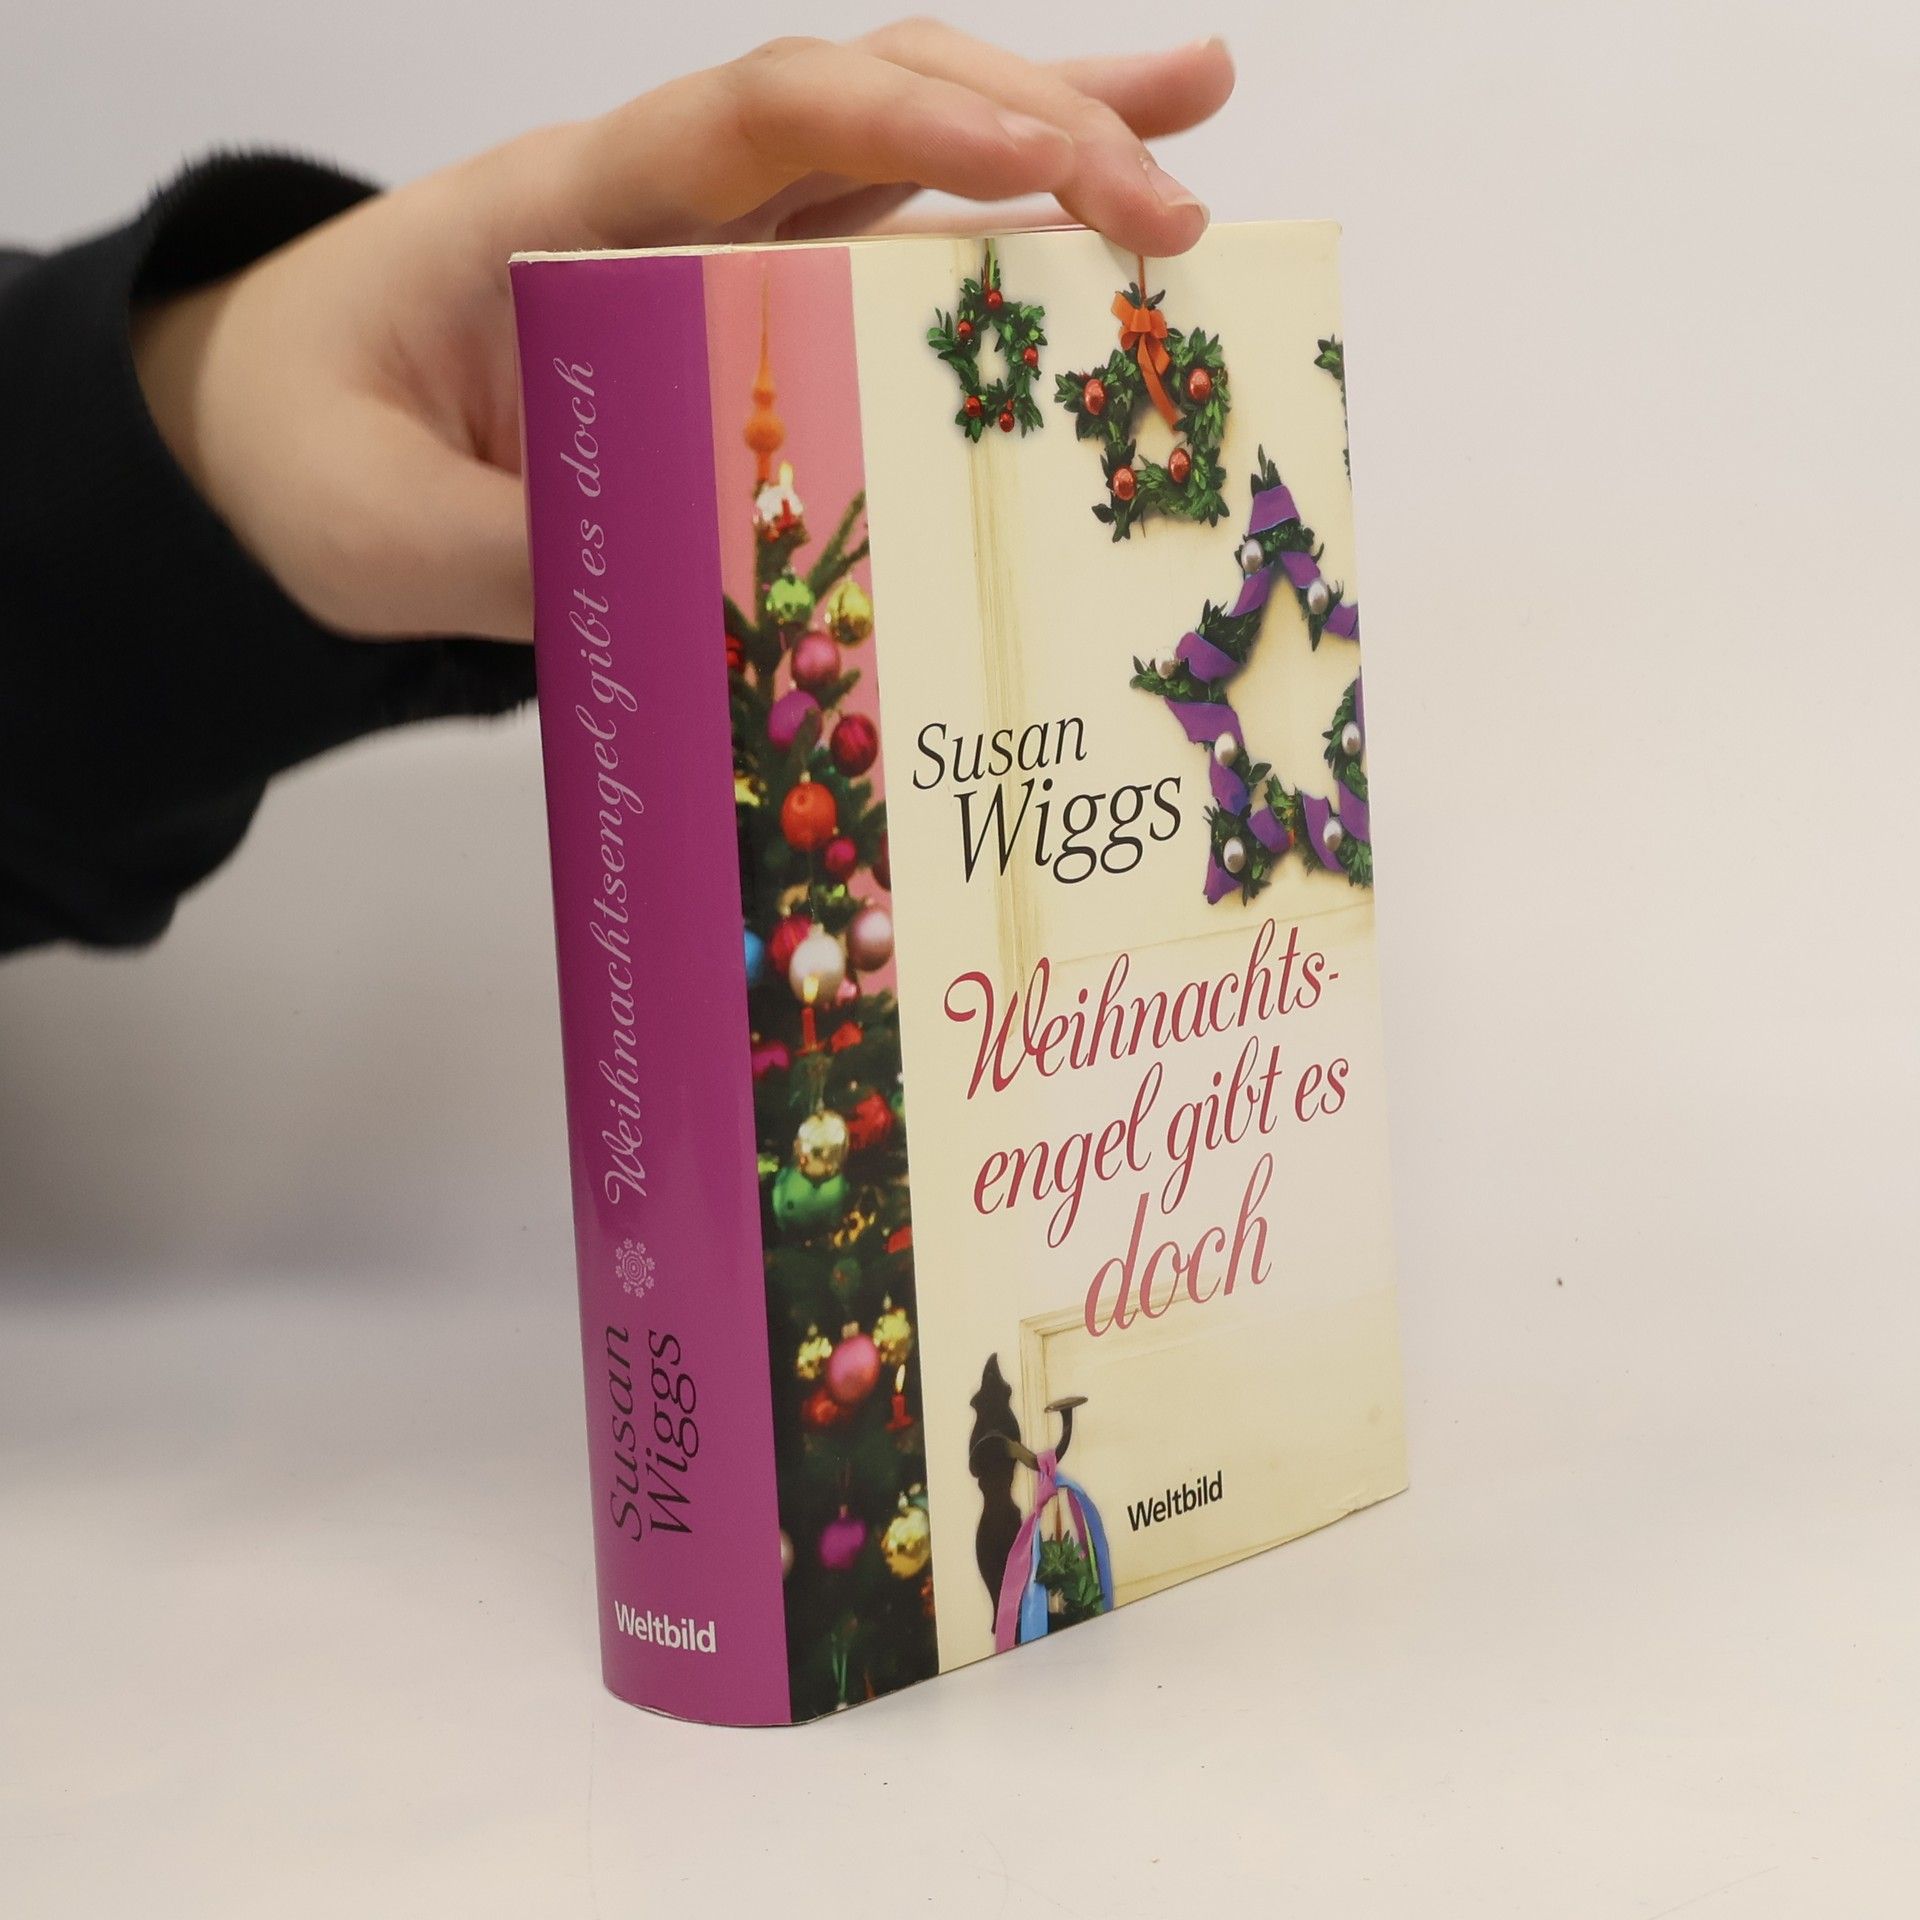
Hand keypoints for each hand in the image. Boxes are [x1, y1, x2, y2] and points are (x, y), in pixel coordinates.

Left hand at [133, 24, 1233, 643]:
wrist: (269, 424)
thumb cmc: (305, 446)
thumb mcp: (376, 526)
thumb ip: (510, 555)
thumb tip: (700, 599)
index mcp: (568, 208)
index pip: (766, 118)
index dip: (923, 124)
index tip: (1062, 172)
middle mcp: (661, 200)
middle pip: (872, 100)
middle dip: (1038, 120)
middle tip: (1184, 189)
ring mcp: (706, 245)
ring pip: (899, 156)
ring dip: (1051, 134)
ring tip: (1202, 127)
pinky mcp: (732, 307)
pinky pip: (876, 252)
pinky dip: (988, 243)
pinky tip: (1084, 250)